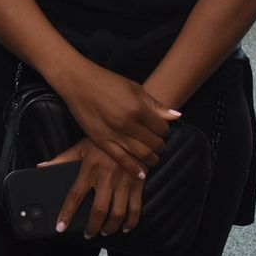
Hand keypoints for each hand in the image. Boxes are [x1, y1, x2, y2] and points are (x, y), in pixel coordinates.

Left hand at [50, 139, 143, 238]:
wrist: (133, 130)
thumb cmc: (104, 140)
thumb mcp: (81, 147)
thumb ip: (62, 160)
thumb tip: (42, 167)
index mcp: (90, 170)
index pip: (75, 196)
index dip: (67, 214)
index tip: (60, 227)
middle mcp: (106, 178)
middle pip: (98, 210)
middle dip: (92, 227)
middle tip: (88, 235)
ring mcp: (123, 182)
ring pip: (117, 213)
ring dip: (110, 227)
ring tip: (105, 232)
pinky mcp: (138, 184)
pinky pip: (135, 208)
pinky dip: (131, 221)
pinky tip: (126, 227)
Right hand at [53, 62, 177, 175]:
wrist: (79, 83)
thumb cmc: (107, 81)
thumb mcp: (134, 88)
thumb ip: (155, 105)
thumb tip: (176, 117)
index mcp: (137, 107)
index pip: (161, 128)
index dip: (165, 131)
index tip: (163, 131)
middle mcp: (127, 123)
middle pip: (153, 143)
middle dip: (160, 146)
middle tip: (160, 146)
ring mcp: (114, 134)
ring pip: (141, 154)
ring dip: (151, 159)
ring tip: (153, 158)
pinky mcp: (101, 141)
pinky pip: (121, 159)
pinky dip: (134, 168)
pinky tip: (141, 173)